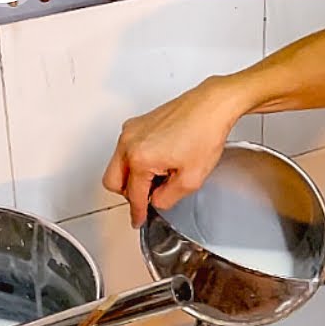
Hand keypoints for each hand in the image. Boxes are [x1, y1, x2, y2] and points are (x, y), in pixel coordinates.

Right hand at [102, 75, 253, 226]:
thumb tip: (156, 201)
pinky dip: (136, 160)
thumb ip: (168, 198)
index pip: (132, 195)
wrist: (212, 106)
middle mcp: (129, 142)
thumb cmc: (205, 133)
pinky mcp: (137, 123)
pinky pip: (126, 149)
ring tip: (161, 175)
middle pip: (113, 181)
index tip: (137, 219)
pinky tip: (160, 160)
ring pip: (117, 164)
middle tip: (149, 197)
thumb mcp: (191, 179)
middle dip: (129, 193)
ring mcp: (131, 130)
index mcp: (139, 158)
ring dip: (133, 176)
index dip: (137, 212)